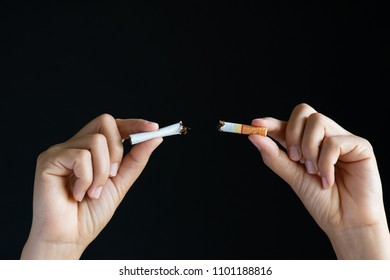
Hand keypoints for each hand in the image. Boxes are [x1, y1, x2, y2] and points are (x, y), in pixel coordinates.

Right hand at [21, 114, 162, 258]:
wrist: (69, 238)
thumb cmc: (90, 213)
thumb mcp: (121, 183)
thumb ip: (136, 159)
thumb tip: (155, 137)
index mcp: (92, 150)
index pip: (114, 125)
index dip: (134, 123)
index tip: (154, 127)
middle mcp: (76, 145)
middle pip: (105, 121)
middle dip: (117, 150)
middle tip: (114, 175)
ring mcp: (61, 151)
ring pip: (96, 142)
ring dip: (102, 172)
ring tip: (92, 192)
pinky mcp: (48, 160)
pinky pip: (81, 157)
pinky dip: (86, 179)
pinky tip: (77, 193)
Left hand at [249, 103, 389, 258]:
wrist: (346, 222)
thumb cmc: (321, 201)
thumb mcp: (293, 177)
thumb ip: (274, 156)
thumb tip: (254, 136)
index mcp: (306, 143)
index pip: (288, 124)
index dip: (271, 122)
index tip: (256, 125)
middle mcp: (324, 137)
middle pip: (303, 111)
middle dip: (292, 133)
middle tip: (294, 159)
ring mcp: (342, 139)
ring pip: (317, 121)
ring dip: (309, 149)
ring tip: (313, 171)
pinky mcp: (360, 145)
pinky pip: (334, 141)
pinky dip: (325, 162)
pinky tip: (328, 179)